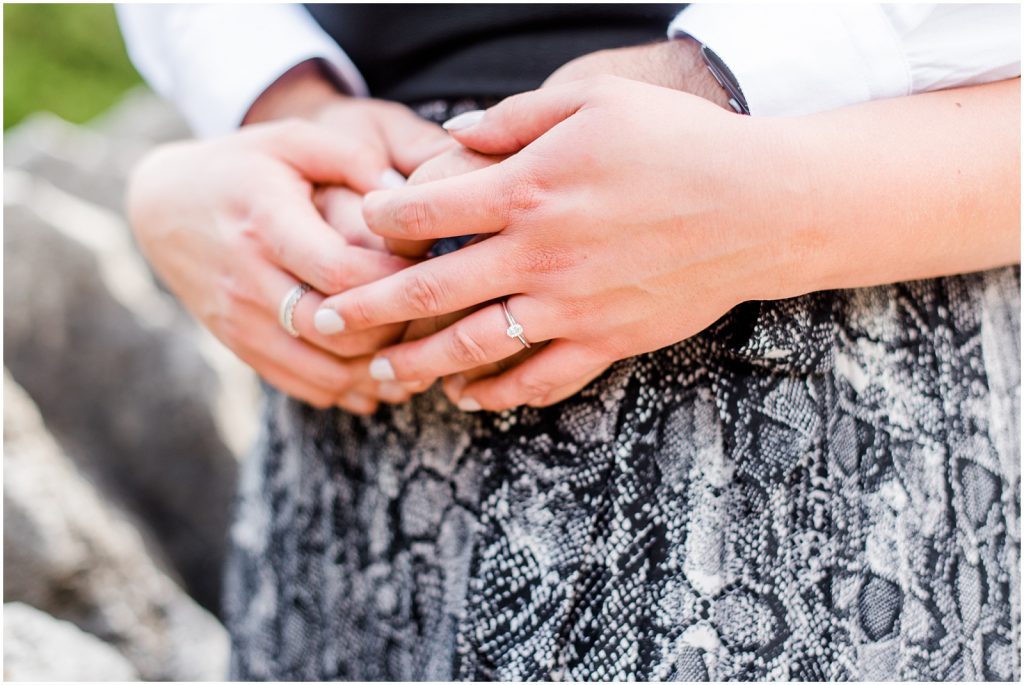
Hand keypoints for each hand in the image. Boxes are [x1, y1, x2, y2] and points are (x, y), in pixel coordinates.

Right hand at [126, 118, 423, 411]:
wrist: (161, 208)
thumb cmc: (242, 167)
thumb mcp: (293, 141)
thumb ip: (352, 157)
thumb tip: (406, 194)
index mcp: (266, 225)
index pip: (341, 272)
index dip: (394, 279)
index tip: (430, 268)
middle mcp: (248, 281)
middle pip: (338, 329)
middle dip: (396, 330)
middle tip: (436, 317)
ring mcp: (241, 322)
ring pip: (324, 371)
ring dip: (378, 372)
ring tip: (422, 356)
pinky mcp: (241, 348)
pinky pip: (302, 386)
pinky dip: (348, 390)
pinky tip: (382, 377)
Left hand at [376, 42, 731, 408]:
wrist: (760, 207)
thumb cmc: (677, 144)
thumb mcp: (593, 101)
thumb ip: (514, 118)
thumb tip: (456, 136)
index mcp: (526, 190)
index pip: (425, 209)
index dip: (381, 218)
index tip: (362, 225)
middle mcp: (537, 256)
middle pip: (430, 289)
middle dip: (368, 307)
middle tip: (324, 321)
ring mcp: (570, 307)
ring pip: (474, 347)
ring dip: (421, 363)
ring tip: (382, 373)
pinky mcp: (606, 340)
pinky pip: (540, 379)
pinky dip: (499, 392)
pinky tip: (470, 396)